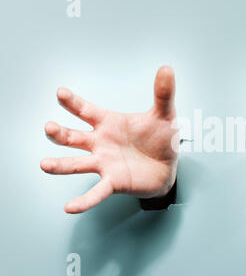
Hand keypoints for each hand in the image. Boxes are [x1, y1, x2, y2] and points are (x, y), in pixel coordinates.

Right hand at [40, 66, 177, 213]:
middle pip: (73, 137)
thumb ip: (163, 93)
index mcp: (110, 124)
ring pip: (77, 163)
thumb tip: (167, 68)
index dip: (73, 103)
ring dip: (60, 165)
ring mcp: (104, 163)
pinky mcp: (113, 182)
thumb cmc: (161, 140)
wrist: (169, 167)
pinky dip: (83, 200)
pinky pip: (95, 192)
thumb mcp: (165, 115)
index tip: (60, 93)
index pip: (86, 111)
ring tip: (45, 164)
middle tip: (49, 128)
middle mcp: (101, 143)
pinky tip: (70, 207)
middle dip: (60, 133)